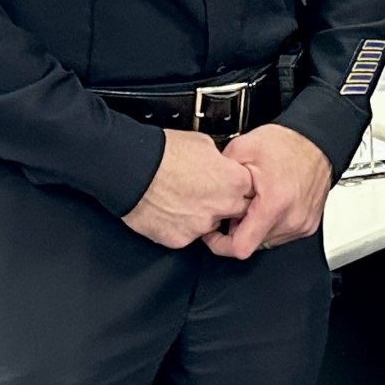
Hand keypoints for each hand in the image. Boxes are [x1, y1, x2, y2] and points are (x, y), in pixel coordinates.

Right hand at [122, 130, 254, 248]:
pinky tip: (170, 211)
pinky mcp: (180, 239)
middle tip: (207, 194)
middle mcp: (223, 206)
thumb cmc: (164, 153)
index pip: (251, 190)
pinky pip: (187, 235)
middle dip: (226, 204)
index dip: (239, 187)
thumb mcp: (205, 144)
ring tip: (184, 200)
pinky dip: (181, 226)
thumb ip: (221, 161)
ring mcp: (202, 225)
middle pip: (237, 211)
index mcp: (235, 181)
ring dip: (203, 216)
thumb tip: (222, 165)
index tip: (230, 185)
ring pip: (211, 225)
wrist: (133, 170)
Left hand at [203, 124, 332, 259]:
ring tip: (254, 203)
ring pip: (266, 241)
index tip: (214, 233)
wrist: (317, 141)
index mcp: (274, 204)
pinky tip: (268, 205)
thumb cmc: (287, 144)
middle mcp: (291, 219)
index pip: (241, 247)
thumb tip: (203, 191)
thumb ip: (219, 174)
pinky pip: (281, 235)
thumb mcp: (243, 149)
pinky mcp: (308, 224)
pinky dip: (270, 224)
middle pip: (252, 244)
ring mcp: (302, 224)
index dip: (220, 244)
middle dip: (238, 230)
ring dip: (255, 227)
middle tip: (236, 209)